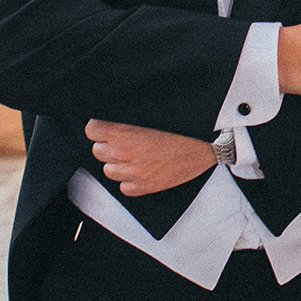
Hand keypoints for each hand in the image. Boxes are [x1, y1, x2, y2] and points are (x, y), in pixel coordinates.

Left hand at [86, 119, 216, 195]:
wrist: (208, 144)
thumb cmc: (184, 127)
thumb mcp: (151, 113)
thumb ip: (127, 118)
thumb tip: (111, 119)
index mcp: (123, 132)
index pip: (92, 131)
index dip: (100, 129)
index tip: (108, 129)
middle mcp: (124, 153)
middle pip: (98, 151)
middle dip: (110, 146)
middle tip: (129, 141)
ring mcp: (134, 172)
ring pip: (109, 171)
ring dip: (119, 164)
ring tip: (138, 155)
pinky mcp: (145, 187)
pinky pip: (124, 187)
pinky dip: (131, 180)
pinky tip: (145, 169)